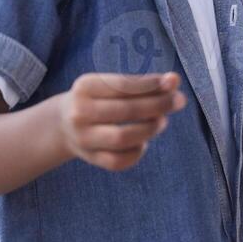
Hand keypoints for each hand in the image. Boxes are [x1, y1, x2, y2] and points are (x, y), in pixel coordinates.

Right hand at [55, 71, 186, 171]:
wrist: (63, 124)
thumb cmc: (97, 99)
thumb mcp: (109, 85)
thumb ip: (141, 83)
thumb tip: (174, 80)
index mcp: (85, 87)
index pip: (123, 86)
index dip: (151, 85)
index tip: (174, 82)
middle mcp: (79, 113)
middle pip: (126, 111)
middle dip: (158, 105)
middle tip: (179, 101)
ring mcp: (83, 138)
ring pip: (123, 138)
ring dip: (150, 129)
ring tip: (162, 120)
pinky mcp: (90, 158)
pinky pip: (119, 161)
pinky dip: (137, 152)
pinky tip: (144, 141)